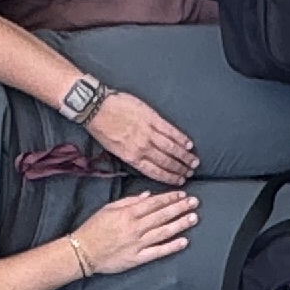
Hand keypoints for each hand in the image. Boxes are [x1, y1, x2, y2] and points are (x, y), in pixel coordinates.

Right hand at [70, 187, 198, 277]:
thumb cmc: (93, 229)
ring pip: (163, 231)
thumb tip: (148, 195)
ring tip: (193, 217)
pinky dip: (171, 246)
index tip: (182, 194)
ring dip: (180, 224)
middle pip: (162, 215)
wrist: (82, 251)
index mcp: (128, 213)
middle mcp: (135, 227)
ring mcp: (137, 243)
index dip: (170, 198)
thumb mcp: (108, 208)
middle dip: (180, 208)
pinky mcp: (137, 258)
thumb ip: (129, 201)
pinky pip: (158, 251)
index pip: (154, 203)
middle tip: (194, 202)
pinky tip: (184, 241)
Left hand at [80, 85, 197, 180]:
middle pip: (166, 161)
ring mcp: (148, 132)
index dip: (169, 177)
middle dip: (180, 169)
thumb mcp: (113, 149)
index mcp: (131, 157)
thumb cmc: (101, 128)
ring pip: (171, 147)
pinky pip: (170, 130)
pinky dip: (181, 138)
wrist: (96, 107)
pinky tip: (188, 144)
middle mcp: (142, 147)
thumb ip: (130, 156)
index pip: (155, 171)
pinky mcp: (152, 118)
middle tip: (191, 173)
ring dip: (184, 156)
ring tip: (194, 162)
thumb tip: (144, 161)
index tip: (179, 181)